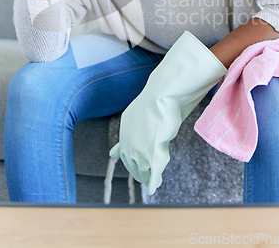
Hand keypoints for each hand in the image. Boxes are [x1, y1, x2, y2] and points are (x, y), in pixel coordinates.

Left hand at [109, 31, 226, 194]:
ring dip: (145, 175)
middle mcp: (128, 136)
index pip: (121, 143)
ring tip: (149, 182)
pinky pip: (152, 172)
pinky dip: (153, 181)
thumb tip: (155, 91)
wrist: (163, 93)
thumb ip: (147, 109)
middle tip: (139, 176)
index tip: (115, 157)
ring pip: (141, 167)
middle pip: (130, 159)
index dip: (120, 153)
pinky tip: (153, 188)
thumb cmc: (160, 94)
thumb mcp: (148, 103)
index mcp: (126, 123)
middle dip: (134, 168)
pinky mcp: (151, 152)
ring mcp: (139, 145)